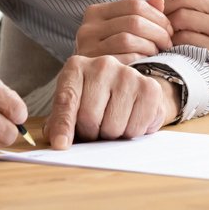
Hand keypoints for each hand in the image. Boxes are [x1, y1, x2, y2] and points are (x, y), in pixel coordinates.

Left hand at [43, 56, 176, 148]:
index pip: (66, 101)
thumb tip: (58, 142)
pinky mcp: (149, 88)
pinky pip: (135, 128)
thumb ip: (60, 121)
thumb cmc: (95, 100)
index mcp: (77, 67)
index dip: (63, 126)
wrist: (131, 88)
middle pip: (89, 118)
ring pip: (113, 127)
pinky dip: (132, 132)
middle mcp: (102, 65)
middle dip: (91, 133)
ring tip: (113, 121)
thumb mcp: (73, 105)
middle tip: (95, 128)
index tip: (61, 144)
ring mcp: (127, 74)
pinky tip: (130, 118)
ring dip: (112, 135)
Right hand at [75, 0, 172, 61]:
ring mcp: (88, 48)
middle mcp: (88, 28)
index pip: (134, 4)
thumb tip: (159, 2)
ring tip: (158, 51)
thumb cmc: (112, 52)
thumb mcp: (122, 29)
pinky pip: (124, 59)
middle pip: (133, 21)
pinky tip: (147, 61)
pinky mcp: (95, 68)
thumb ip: (140, 14)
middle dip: (158, 31)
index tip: (169, 29)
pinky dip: (141, 59)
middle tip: (168, 42)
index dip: (157, 16)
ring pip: (128, 39)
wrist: (93, 82)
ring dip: (151, 46)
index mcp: (95, 12)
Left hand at [162, 0, 208, 105]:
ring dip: (166, 29)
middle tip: (153, 24)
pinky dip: (174, 43)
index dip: (167, 1)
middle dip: (163, 11)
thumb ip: (207, 3)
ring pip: (183, 18)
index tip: (157, 14)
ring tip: (161, 38)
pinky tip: (171, 49)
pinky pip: (187, 40)